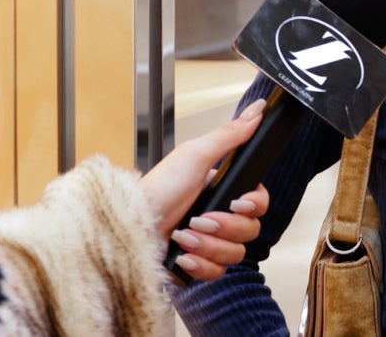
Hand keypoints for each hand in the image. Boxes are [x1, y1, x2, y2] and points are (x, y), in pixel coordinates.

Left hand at [139, 100, 273, 280]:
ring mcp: (209, 243)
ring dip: (209, 246)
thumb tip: (255, 112)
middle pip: (250, 231)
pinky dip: (200, 265)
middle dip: (224, 227)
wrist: (128, 227)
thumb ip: (229, 136)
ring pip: (235, 254)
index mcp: (221, 190)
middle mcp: (217, 217)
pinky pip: (217, 273)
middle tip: (199, 220)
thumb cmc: (157, 189)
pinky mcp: (198, 265)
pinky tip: (182, 255)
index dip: (253, 206)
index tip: (237, 203)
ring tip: (184, 236)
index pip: (258, 203)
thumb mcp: (194, 155)